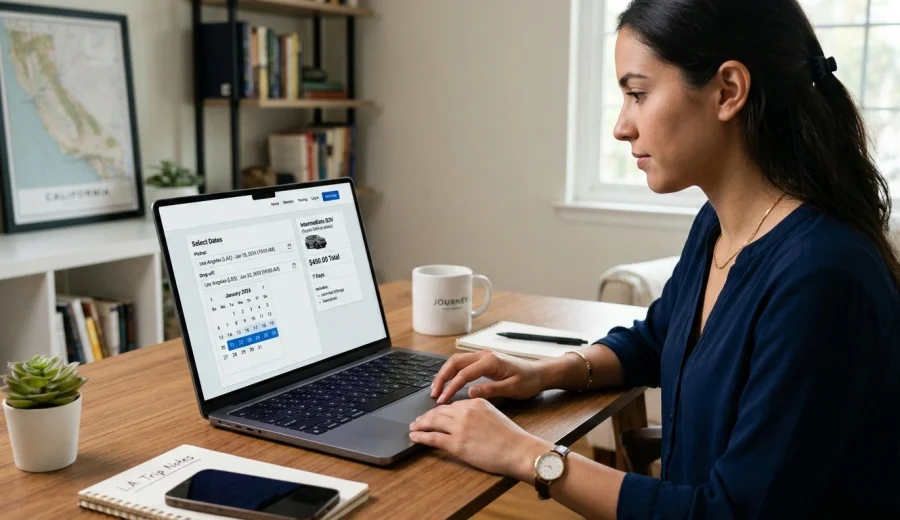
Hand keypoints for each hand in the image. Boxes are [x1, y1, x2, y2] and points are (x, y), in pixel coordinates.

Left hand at [409, 398, 550, 479]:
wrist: (518, 449)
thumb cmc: (511, 437)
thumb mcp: (493, 415)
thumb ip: (478, 414)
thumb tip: (467, 421)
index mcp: (475, 402)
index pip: (452, 405)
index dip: (440, 411)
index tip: (434, 415)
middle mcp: (465, 411)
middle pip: (439, 411)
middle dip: (426, 416)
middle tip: (418, 420)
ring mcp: (459, 427)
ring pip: (432, 422)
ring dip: (420, 424)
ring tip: (413, 427)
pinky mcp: (456, 443)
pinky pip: (432, 437)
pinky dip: (420, 436)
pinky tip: (414, 436)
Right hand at [431, 350, 544, 403]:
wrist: (540, 373)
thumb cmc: (529, 381)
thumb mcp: (512, 389)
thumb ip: (491, 389)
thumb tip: (470, 392)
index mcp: (491, 361)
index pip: (464, 374)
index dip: (451, 387)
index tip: (443, 400)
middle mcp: (484, 355)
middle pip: (455, 362)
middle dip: (442, 377)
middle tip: (434, 393)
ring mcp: (483, 356)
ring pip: (457, 361)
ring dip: (445, 374)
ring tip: (437, 389)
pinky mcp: (484, 360)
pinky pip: (463, 364)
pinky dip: (452, 372)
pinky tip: (449, 383)